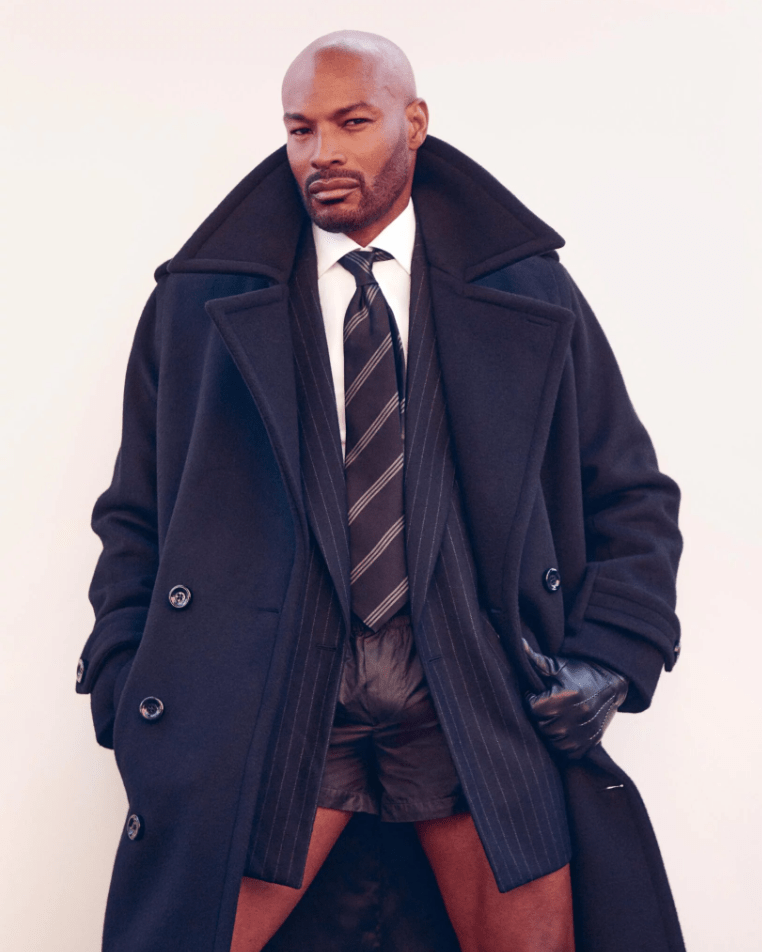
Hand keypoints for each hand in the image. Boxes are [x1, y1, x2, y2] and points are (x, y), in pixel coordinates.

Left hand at [522, 639, 628, 758]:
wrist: (610, 680)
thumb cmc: (579, 671)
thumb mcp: (557, 664)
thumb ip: (535, 659)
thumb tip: (517, 643)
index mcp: (567, 696)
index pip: (533, 709)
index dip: (532, 700)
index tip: (537, 693)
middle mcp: (579, 716)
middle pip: (543, 727)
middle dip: (540, 716)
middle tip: (547, 705)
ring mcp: (587, 731)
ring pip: (554, 742)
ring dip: (550, 732)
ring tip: (555, 716)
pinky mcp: (592, 741)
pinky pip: (569, 753)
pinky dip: (563, 744)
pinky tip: (564, 728)